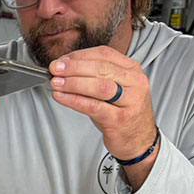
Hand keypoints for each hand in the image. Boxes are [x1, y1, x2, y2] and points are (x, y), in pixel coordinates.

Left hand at [48, 46, 157, 165]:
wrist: (138, 139)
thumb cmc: (121, 111)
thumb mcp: (112, 88)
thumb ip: (94, 75)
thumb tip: (64, 67)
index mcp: (132, 69)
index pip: (104, 54)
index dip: (80, 56)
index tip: (62, 59)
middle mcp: (134, 82)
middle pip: (101, 68)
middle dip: (74, 67)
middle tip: (55, 68)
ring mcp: (130, 101)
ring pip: (99, 86)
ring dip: (73, 83)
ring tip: (56, 82)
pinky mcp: (120, 119)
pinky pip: (94, 106)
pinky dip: (74, 100)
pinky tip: (61, 97)